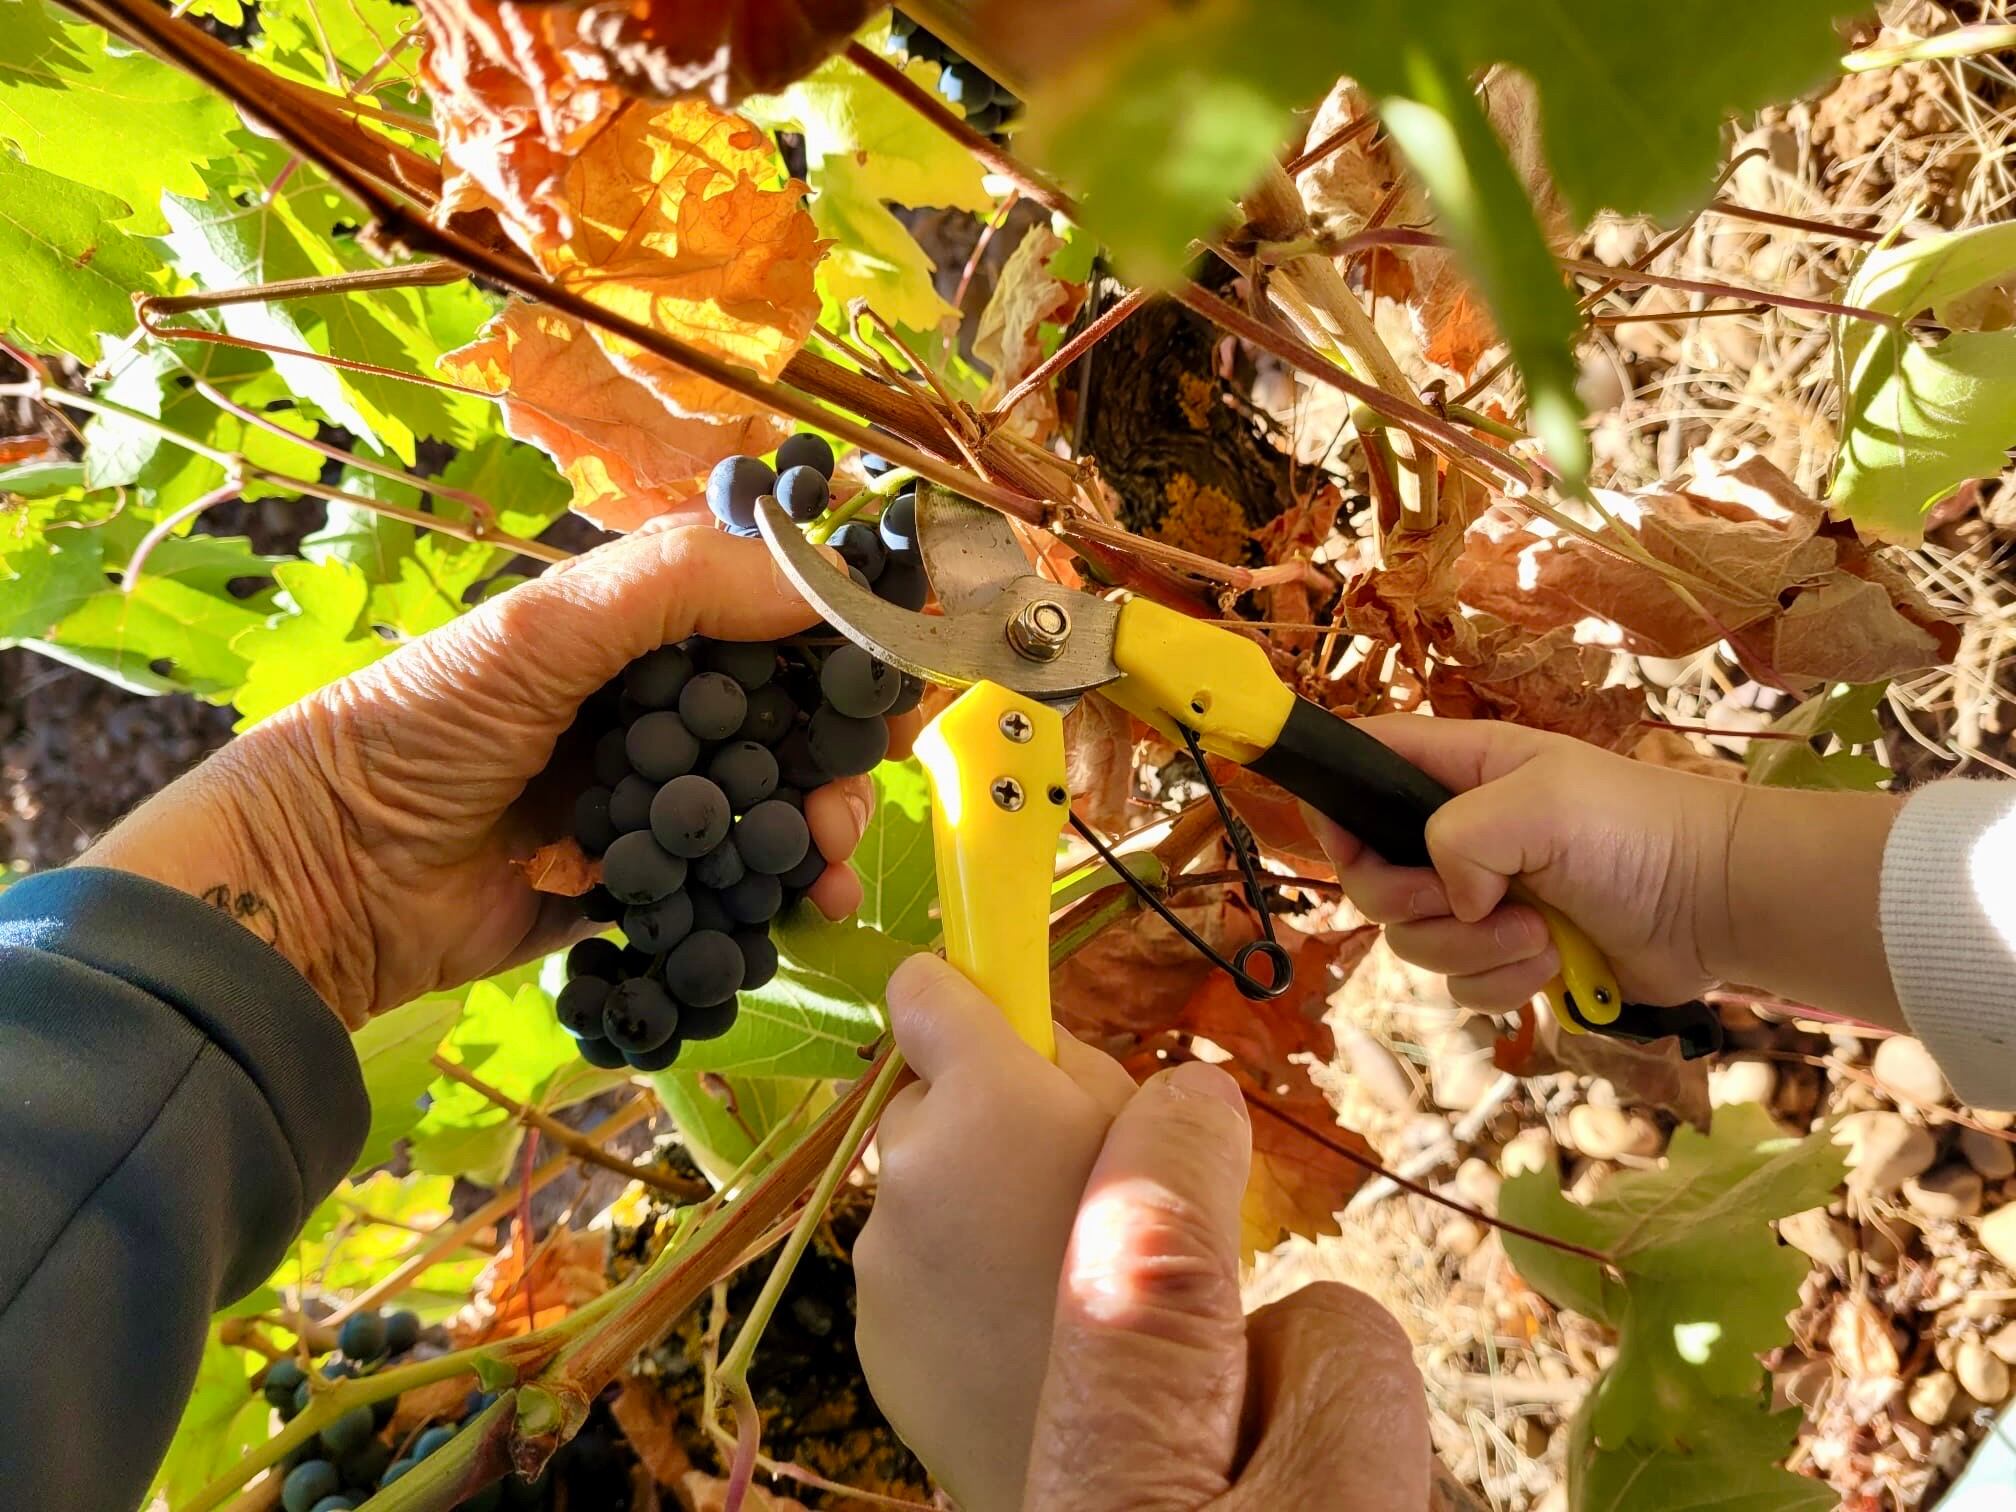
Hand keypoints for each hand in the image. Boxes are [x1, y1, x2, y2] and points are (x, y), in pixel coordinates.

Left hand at [83, 523, 897, 1025]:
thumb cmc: (426, 728)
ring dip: (817, 829)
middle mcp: (650, 713)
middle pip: (782, 724)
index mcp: (632, 634)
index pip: (760, 619)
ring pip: (767, 808)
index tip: (897, 665)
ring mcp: (647, 805)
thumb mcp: (548, 629)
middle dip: (836, 754)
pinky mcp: (638, 889)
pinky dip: (776, 899)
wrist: (329, 880)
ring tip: (828, 861)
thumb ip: (680, 585)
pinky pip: (729, 887)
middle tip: (855, 790)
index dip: (832, 638)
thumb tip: (825, 574)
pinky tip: (809, 910)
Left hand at [855, 955, 1430, 1511]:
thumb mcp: (1169, 1144)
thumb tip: (1047, 1055)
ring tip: (1043, 1268)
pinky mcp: (871, 1330)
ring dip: (962, 1206)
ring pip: (917, 1192)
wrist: (1121, 1468)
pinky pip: (909, 1271)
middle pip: (922, 1100)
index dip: (955, 998)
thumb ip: (1097, 1076)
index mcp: (984, 1098)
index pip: (921, 991)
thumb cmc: (1168, 1288)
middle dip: (974, 1120)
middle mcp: (911, 1163)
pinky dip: (947, 1282)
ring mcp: (878, 1254)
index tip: (984, 1014)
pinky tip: (1011, 1326)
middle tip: (1051, 1175)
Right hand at [1313, 716, 1903, 1023]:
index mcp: (1460, 772)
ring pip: (1415, 940)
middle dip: (1413, 904)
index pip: (1363, 765)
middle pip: (1373, 878)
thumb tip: (1449, 896)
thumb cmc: (1636, 830)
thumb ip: (1458, 834)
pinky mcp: (1510, 957)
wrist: (1717, 904)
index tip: (1350, 845)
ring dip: (1473, 951)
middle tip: (1467, 904)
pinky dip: (1503, 984)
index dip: (1336, 803)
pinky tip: (1554, 962)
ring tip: (1539, 935)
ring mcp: (1483, 900)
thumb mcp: (1539, 801)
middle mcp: (1459, 834)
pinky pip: (1462, 986)